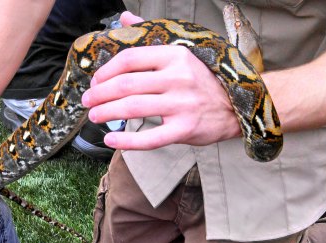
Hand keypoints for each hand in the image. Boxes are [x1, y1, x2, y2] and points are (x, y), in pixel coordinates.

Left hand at [81, 12, 240, 150]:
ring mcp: (182, 104)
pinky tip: (111, 140)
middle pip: (126, 85)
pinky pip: (150, 138)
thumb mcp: (182, 53)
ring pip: (133, 108)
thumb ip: (151, 36)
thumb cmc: (203, 80)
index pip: (130, 59)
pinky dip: (126, 141)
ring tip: (93, 116)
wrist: (238, 106)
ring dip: (106, 112)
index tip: (95, 81)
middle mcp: (178, 78)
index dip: (106, 71)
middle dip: (100, 94)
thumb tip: (125, 18)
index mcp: (175, 56)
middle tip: (87, 101)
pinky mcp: (185, 129)